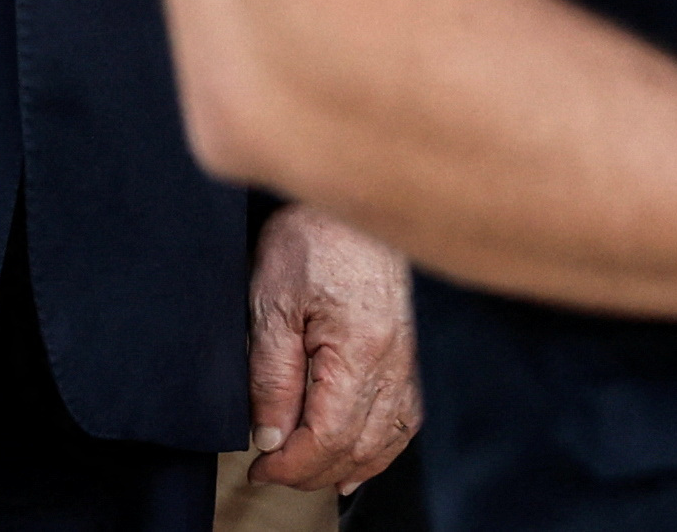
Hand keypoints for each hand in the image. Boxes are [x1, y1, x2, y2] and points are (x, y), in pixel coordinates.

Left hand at [244, 201, 418, 494]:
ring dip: (347, 466)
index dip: (292, 464)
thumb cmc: (314, 238)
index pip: (328, 436)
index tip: (261, 468)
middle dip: (312, 471)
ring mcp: (413, 362)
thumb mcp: (272, 301)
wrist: (355, 203)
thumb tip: (268, 435)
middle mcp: (397, 364)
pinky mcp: (415, 355)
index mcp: (360, 351)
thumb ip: (271, 374)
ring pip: (387, 441)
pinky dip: (380, 448)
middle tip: (272, 471)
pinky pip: (406, 420)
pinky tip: (358, 457)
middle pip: (359, 446)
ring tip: (307, 474)